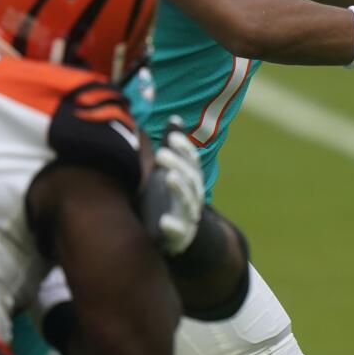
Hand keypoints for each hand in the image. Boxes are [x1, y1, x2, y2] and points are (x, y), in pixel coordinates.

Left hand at [146, 117, 204, 254]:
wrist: (182, 237)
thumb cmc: (169, 197)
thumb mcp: (168, 171)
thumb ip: (170, 148)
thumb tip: (174, 117)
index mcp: (190, 178)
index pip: (191, 160)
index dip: (184, 148)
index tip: (172, 137)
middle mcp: (192, 195)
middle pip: (189, 177)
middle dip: (177, 164)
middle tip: (161, 154)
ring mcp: (186, 215)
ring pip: (187, 200)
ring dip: (179, 188)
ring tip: (169, 176)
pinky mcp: (178, 235)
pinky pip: (177, 230)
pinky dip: (172, 226)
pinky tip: (163, 222)